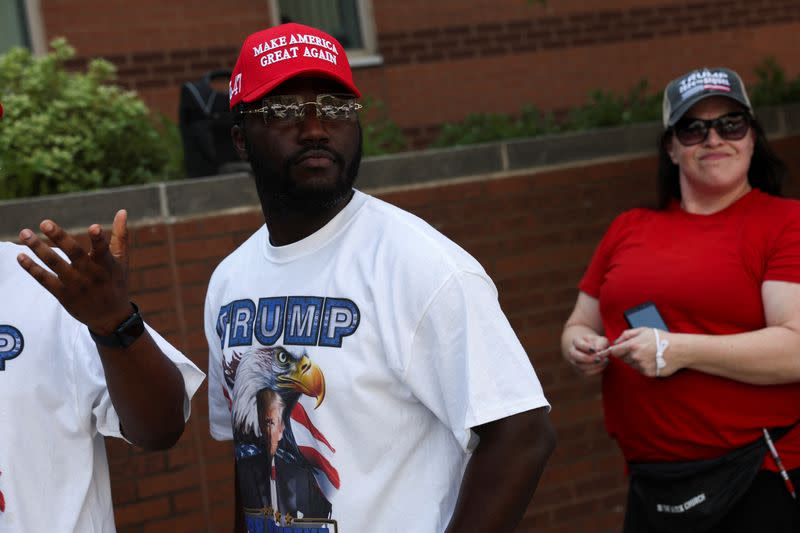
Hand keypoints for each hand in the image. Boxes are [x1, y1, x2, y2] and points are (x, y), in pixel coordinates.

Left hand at [17, 210, 133, 334]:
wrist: (110, 318)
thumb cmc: (116, 283)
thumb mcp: (122, 261)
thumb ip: (120, 236)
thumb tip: (122, 210)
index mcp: (107, 265)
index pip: (103, 250)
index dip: (99, 240)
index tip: (94, 227)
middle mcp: (91, 274)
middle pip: (74, 254)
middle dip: (59, 237)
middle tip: (44, 222)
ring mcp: (76, 285)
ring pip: (55, 264)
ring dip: (38, 249)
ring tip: (25, 233)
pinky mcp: (63, 295)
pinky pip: (45, 280)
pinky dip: (32, 268)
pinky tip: (20, 256)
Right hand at [565, 333, 609, 375]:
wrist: (596, 352)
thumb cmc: (598, 344)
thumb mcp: (601, 340)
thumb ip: (601, 343)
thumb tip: (599, 350)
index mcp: (577, 341)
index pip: (578, 344)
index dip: (586, 347)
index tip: (595, 350)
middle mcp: (573, 352)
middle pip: (575, 355)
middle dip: (588, 358)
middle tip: (599, 358)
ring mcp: (575, 362)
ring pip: (581, 366)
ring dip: (594, 365)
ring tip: (605, 361)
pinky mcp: (581, 370)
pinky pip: (586, 372)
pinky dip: (596, 370)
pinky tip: (603, 365)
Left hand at [608, 328, 675, 377]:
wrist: (678, 349)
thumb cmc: (660, 338)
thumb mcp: (643, 330)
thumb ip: (626, 334)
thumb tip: (615, 342)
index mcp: (632, 345)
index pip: (614, 351)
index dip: (615, 350)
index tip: (618, 349)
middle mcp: (635, 357)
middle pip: (622, 359)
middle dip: (627, 354)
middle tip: (639, 349)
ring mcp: (642, 366)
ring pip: (631, 365)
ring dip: (635, 361)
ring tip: (647, 354)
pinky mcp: (648, 373)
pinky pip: (640, 370)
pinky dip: (643, 366)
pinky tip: (652, 360)